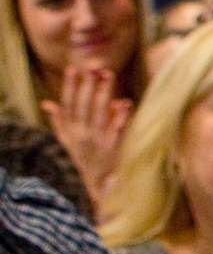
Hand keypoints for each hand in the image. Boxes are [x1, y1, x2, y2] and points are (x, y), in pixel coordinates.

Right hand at [41, 65, 132, 205]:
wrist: (94, 186)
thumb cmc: (82, 159)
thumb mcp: (66, 141)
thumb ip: (58, 121)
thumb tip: (47, 103)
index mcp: (70, 130)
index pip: (68, 104)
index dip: (70, 86)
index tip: (73, 69)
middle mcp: (81, 134)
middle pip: (83, 105)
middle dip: (88, 85)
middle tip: (94, 67)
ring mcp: (96, 141)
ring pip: (99, 113)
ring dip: (103, 94)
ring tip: (108, 76)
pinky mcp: (112, 149)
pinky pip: (116, 130)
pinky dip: (120, 117)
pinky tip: (125, 103)